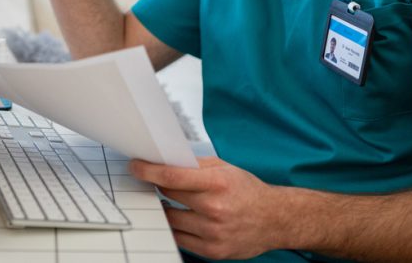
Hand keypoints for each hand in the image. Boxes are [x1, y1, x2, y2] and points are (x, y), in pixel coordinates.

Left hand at [130, 156, 283, 259]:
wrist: (275, 220)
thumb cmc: (248, 192)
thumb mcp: (225, 168)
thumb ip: (194, 164)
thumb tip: (165, 160)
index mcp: (218, 183)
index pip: (172, 177)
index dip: (148, 171)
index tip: (136, 167)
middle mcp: (215, 208)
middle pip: (168, 196)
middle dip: (158, 187)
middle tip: (152, 182)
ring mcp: (213, 232)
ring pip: (171, 218)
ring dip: (166, 209)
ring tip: (170, 201)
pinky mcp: (212, 251)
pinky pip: (180, 238)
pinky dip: (176, 227)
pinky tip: (181, 218)